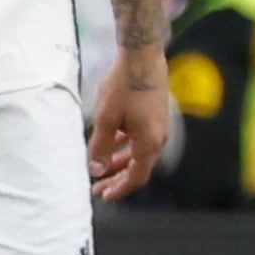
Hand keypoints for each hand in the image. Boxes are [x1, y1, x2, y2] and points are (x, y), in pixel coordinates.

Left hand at [87, 47, 170, 201]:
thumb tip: (95, 170)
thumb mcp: (106, 119)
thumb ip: (101, 146)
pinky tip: (108, 145)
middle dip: (116, 179)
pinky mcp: (152, 116)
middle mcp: (158, 138)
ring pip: (137, 153)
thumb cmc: (123, 86)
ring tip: (99, 170)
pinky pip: (138, 139)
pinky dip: (123, 146)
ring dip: (118, 163)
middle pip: (138, 167)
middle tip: (97, 189)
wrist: (142, 58)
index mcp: (150, 142)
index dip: (120, 189)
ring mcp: (157, 127)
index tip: (104, 197)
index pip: (137, 176)